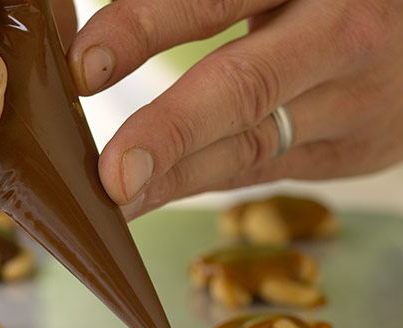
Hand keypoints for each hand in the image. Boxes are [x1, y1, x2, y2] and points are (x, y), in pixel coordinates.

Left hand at [69, 0, 402, 218]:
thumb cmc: (333, 1)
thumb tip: (107, 31)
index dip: (146, 28)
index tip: (83, 64)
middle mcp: (344, 35)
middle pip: (244, 87)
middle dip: (167, 132)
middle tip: (108, 174)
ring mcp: (353, 103)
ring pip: (252, 145)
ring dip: (176, 178)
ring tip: (119, 198)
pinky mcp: (349, 150)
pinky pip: (266, 168)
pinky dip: (206, 180)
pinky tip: (158, 192)